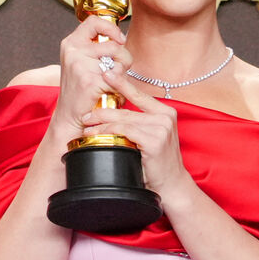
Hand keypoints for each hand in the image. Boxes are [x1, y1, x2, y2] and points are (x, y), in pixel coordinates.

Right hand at [53, 16, 132, 138]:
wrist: (70, 118)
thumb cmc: (81, 92)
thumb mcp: (81, 63)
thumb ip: (95, 48)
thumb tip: (121, 37)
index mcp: (70, 43)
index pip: (94, 21)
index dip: (111, 28)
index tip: (119, 40)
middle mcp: (73, 51)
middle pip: (113, 43)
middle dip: (124, 57)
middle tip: (119, 70)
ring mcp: (80, 65)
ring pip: (119, 58)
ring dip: (123, 71)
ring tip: (114, 82)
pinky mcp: (90, 80)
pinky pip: (118, 76)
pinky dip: (120, 87)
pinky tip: (110, 93)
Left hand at [80, 70, 192, 198]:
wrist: (172, 185)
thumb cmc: (158, 163)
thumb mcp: (151, 137)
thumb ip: (139, 124)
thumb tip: (114, 115)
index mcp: (165, 112)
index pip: (139, 94)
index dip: (121, 83)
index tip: (106, 73)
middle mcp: (165, 116)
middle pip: (126, 108)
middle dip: (103, 110)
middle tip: (86, 114)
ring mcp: (161, 127)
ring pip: (122, 119)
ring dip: (100, 123)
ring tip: (86, 126)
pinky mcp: (154, 140)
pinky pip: (124, 131)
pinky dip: (107, 131)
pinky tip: (96, 135)